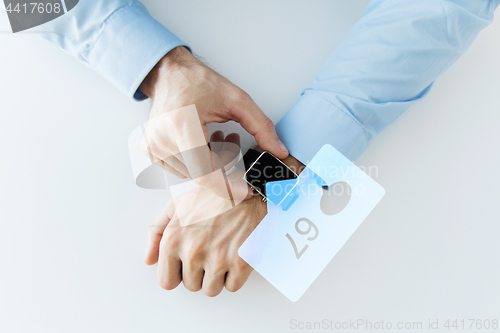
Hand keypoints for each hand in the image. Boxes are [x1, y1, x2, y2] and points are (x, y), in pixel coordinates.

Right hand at [139, 46, 288, 199]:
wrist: (170, 74)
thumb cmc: (199, 82)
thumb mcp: (237, 101)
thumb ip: (262, 127)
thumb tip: (279, 150)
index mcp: (182, 126)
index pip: (205, 174)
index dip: (228, 187)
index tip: (244, 190)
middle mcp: (162, 139)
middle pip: (202, 174)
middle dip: (223, 164)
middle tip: (230, 141)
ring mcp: (153, 147)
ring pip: (192, 174)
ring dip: (210, 162)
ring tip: (214, 137)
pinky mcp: (150, 151)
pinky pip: (180, 169)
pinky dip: (195, 161)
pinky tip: (200, 142)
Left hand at [144, 188, 266, 296]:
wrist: (251, 186)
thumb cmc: (215, 194)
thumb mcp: (177, 204)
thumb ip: (156, 232)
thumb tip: (149, 260)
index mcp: (173, 239)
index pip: (166, 281)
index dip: (178, 273)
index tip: (186, 263)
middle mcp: (193, 251)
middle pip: (191, 286)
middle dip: (199, 273)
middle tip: (209, 250)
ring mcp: (219, 258)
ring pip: (211, 290)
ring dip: (217, 277)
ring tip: (222, 252)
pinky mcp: (242, 262)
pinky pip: (233, 287)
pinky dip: (235, 276)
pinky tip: (236, 255)